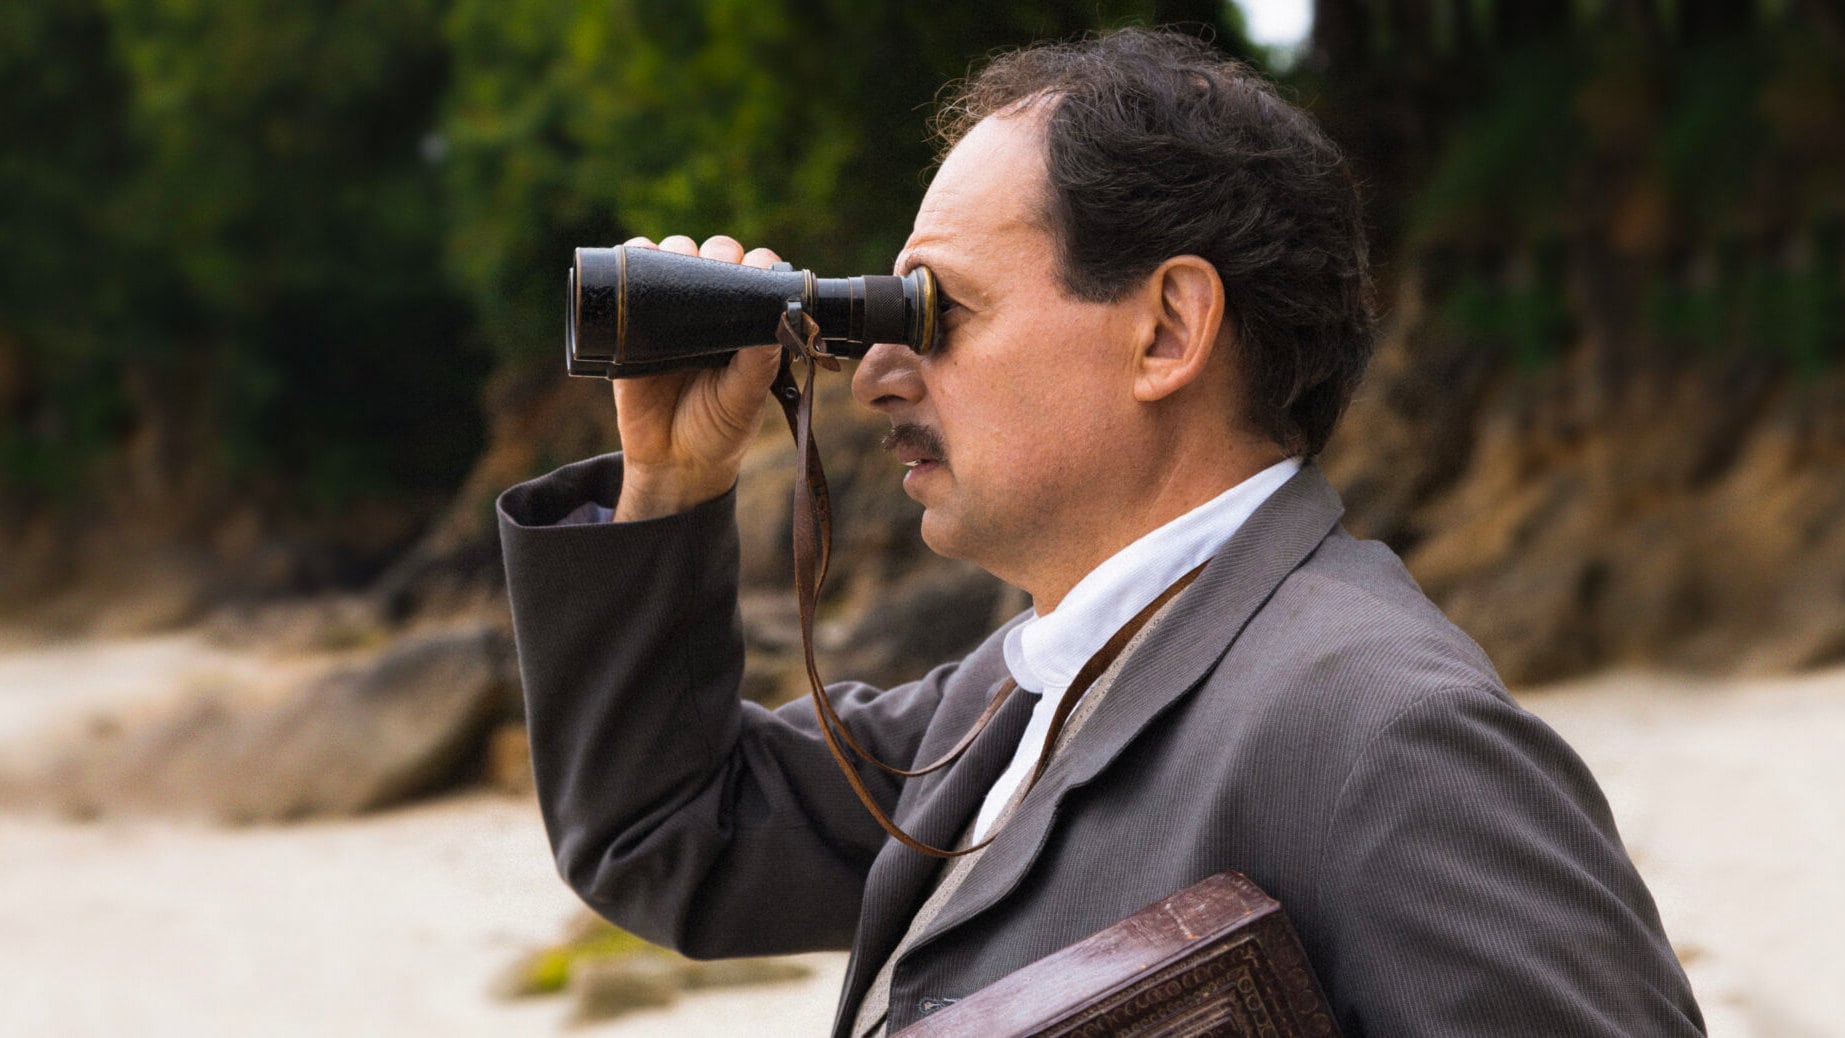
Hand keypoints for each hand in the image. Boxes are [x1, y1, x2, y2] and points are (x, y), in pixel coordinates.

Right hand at [611, 234, 783, 520]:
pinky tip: (638, 255)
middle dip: (717, 252)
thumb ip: (760, 364)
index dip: (757, 264)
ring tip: (676, 266)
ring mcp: (672, 311)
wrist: (671, 463)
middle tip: (715, 272)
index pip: (756, 273)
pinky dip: (633, 255)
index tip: (755, 272)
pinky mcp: (634, 321)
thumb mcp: (745, 398)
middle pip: (715, 255)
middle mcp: (711, 309)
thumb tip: (778, 319)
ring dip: (676, 248)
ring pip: (675, 256)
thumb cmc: (719, 430)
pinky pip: (630, 274)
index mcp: (746, 321)